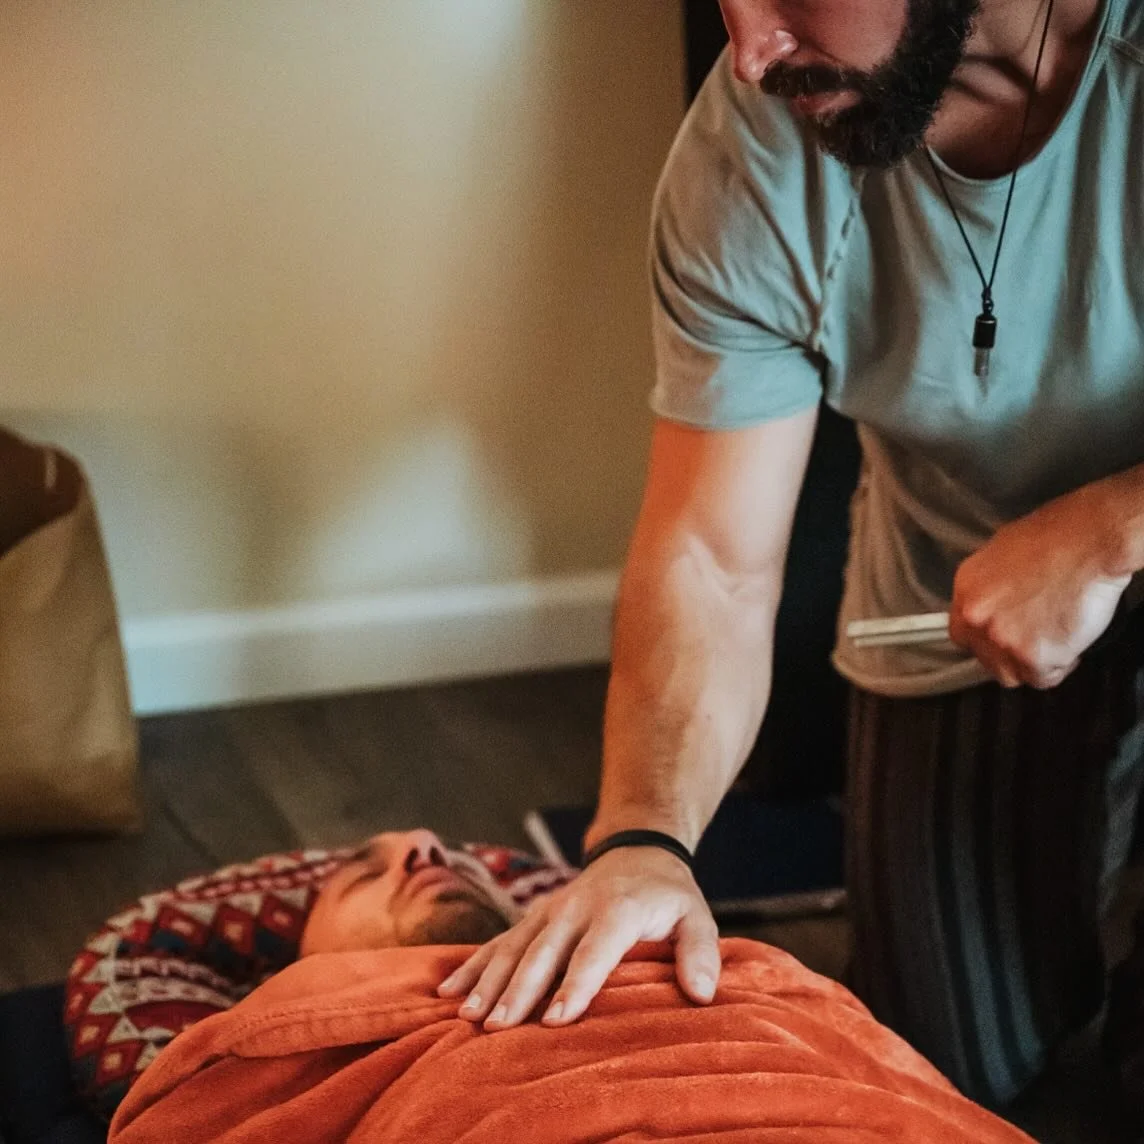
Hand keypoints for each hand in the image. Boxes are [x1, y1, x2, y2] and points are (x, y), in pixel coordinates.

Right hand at [436, 846, 719, 1029]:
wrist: (636, 851)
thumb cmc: (669, 896)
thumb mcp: (697, 916)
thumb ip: (701, 953)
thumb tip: (703, 995)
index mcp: (617, 910)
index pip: (595, 950)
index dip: (576, 985)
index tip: (557, 1020)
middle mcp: (575, 908)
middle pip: (544, 952)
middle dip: (519, 990)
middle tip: (498, 1027)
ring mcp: (549, 912)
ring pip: (514, 947)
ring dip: (489, 981)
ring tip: (468, 1015)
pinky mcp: (533, 918)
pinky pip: (499, 942)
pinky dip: (473, 966)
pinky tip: (449, 992)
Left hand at [949, 486, 1129, 688]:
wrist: (1088, 540)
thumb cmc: (1054, 538)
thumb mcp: (1001, 555)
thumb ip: (990, 590)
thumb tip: (996, 607)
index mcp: (966, 592)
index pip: (962, 636)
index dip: (986, 642)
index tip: (1005, 640)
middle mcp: (976, 619)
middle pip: (986, 660)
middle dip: (1011, 655)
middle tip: (1037, 641)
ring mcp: (1002, 640)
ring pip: (1013, 674)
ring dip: (1033, 665)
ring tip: (1056, 641)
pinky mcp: (1033, 656)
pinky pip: (1043, 678)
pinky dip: (1060, 667)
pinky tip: (1070, 645)